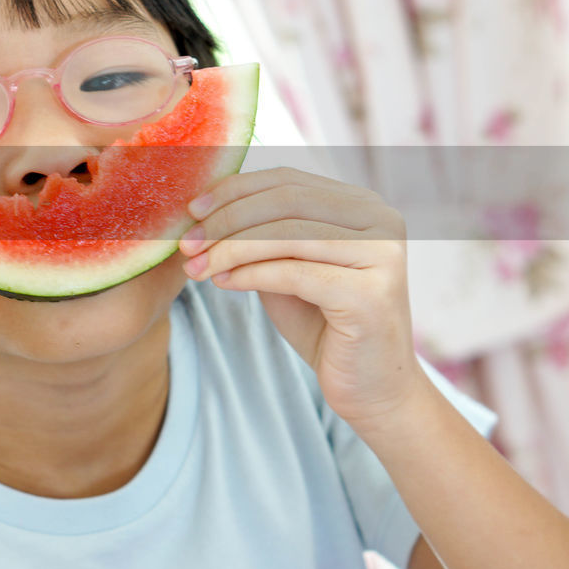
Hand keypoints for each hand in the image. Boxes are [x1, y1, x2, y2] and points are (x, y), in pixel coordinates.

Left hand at [178, 167, 422, 428]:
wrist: (370, 388)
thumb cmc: (323, 324)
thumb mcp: (287, 267)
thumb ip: (261, 234)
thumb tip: (204, 208)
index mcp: (362, 205)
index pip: (288, 180)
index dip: (235, 190)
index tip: (192, 209)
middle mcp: (381, 221)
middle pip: (285, 201)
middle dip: (226, 220)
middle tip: (186, 244)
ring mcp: (382, 256)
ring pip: (287, 234)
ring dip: (230, 249)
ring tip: (196, 269)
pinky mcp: (371, 295)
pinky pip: (294, 273)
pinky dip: (250, 274)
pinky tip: (223, 283)